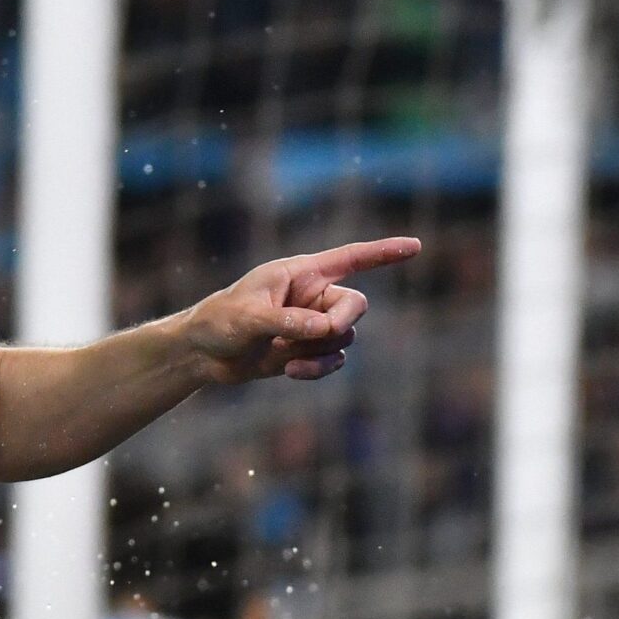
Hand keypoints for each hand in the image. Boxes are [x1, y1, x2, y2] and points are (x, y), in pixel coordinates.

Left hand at [176, 237, 419, 384]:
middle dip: (340, 324)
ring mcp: (311, 324)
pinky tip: (291, 372)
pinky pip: (333, 360)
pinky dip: (318, 369)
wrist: (202, 353)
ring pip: (344, 338)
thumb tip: (325, 330)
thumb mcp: (249, 318)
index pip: (350, 258)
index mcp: (300, 273)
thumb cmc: (219, 321)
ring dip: (322, 352)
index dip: (383, 252)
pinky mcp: (307, 351)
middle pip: (355, 307)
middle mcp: (312, 296)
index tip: (416, 246)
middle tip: (317, 335)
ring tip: (286, 358)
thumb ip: (288, 322)